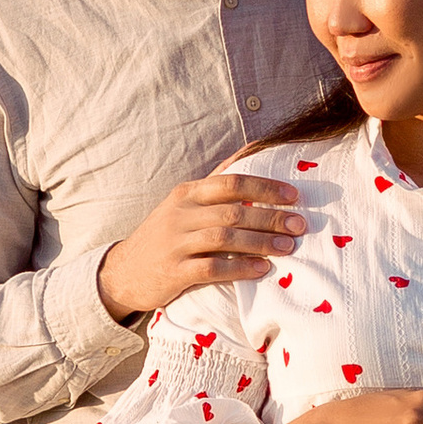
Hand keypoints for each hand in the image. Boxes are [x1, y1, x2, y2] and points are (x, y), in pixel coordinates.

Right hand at [97, 164, 306, 324]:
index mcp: (186, 194)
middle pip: (233, 212)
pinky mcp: (173, 272)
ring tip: (288, 248)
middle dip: (271, 217)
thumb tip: (251, 151)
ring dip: (261, 242)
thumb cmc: (164, 236)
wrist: (123, 272)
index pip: (231, 183)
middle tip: (299, 225)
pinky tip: (262, 270)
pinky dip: (240, 268)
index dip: (265, 188)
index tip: (293, 196)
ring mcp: (175, 243)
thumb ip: (215, 184)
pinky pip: (212, 268)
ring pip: (224, 238)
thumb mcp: (183, 204)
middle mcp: (180, 214)